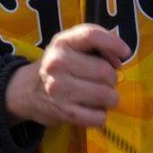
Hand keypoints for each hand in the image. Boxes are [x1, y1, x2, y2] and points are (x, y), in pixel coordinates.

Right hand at [5, 23, 128, 126]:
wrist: (26, 90)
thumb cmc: (58, 65)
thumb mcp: (70, 45)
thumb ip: (95, 43)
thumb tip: (120, 60)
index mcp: (62, 42)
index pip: (91, 36)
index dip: (114, 43)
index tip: (125, 52)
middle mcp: (58, 64)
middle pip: (106, 72)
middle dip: (111, 78)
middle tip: (102, 80)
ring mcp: (60, 89)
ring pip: (106, 95)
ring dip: (109, 97)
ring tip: (98, 94)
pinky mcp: (64, 113)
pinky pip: (99, 117)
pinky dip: (100, 114)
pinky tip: (90, 108)